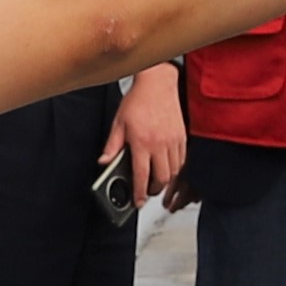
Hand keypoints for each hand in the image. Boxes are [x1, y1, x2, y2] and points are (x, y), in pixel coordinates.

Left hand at [112, 69, 186, 202]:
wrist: (158, 83)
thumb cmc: (138, 100)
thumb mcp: (118, 123)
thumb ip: (112, 146)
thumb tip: (104, 162)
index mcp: (142, 142)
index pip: (141, 175)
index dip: (139, 193)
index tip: (138, 202)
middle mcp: (160, 143)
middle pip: (161, 178)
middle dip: (154, 190)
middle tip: (146, 191)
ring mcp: (173, 140)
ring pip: (174, 172)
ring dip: (165, 180)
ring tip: (156, 181)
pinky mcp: (182, 136)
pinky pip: (181, 160)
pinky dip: (175, 169)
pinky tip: (167, 167)